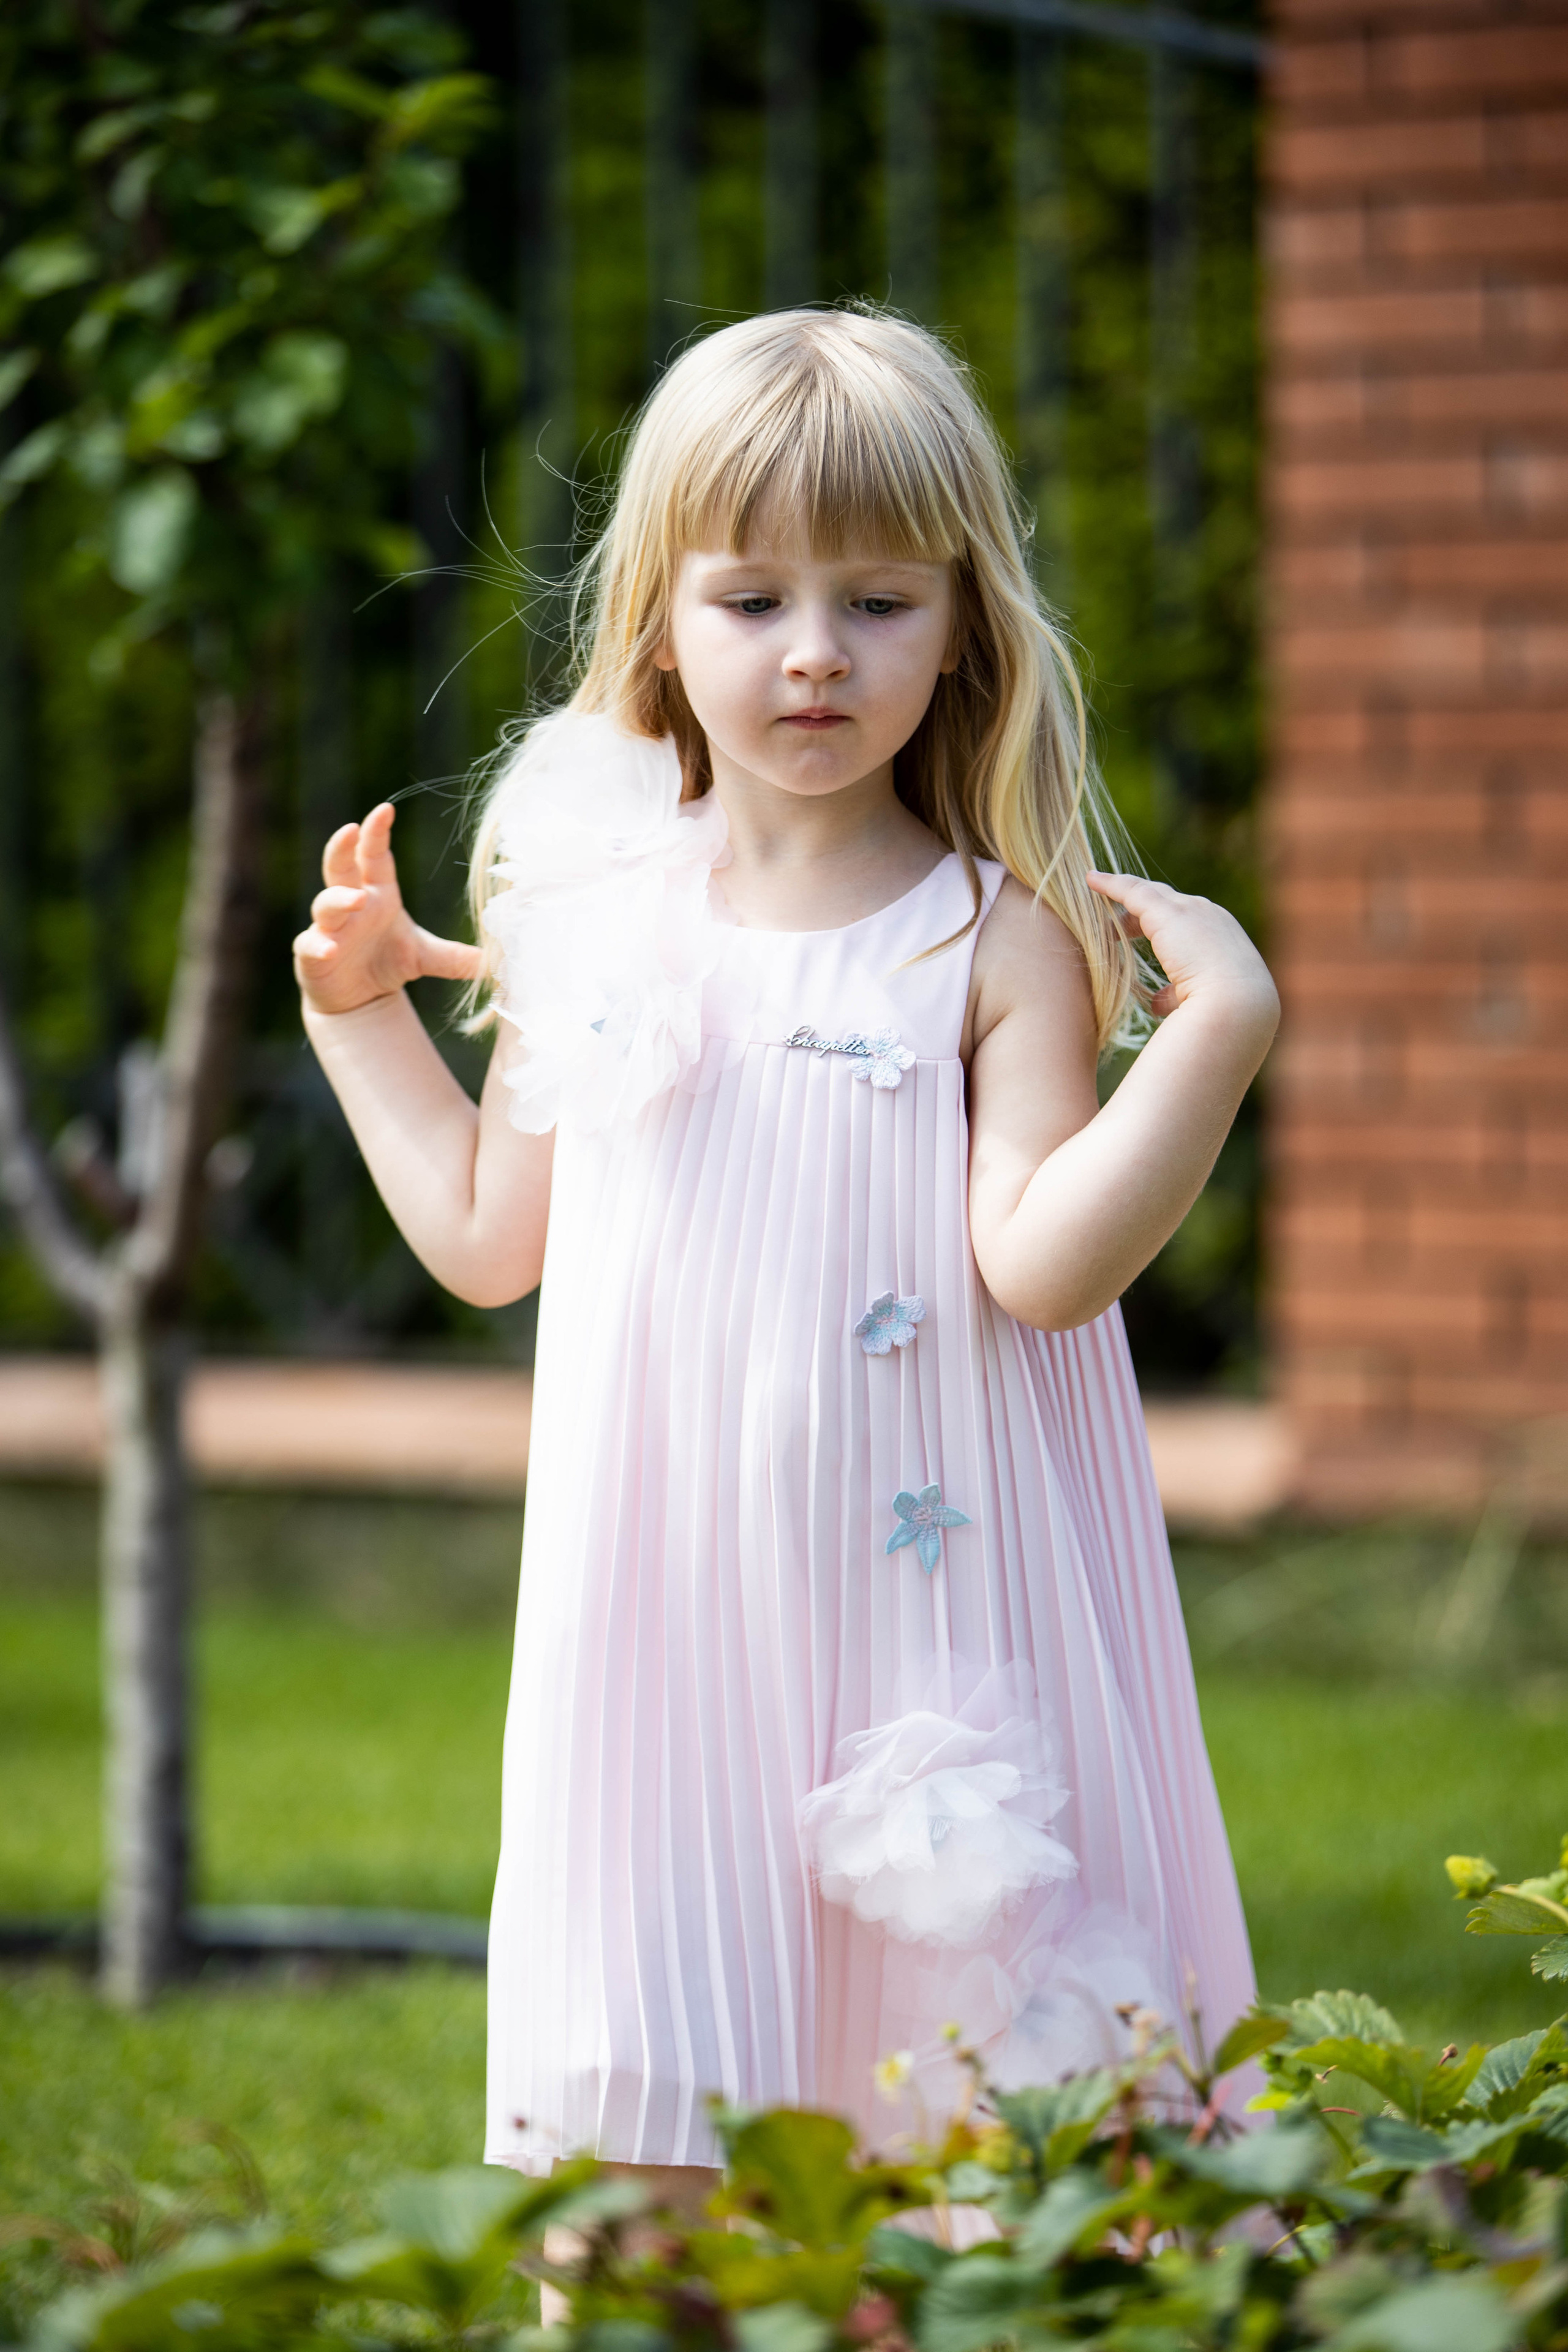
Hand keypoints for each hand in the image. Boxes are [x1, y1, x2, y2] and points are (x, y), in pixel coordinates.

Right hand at [293, 802, 483, 1014]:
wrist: (359, 999)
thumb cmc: (387, 962)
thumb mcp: (425, 957)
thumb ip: (456, 956)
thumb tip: (495, 959)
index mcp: (377, 893)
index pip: (375, 856)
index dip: (377, 831)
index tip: (386, 808)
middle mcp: (351, 904)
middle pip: (340, 866)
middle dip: (342, 847)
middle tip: (351, 829)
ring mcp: (329, 927)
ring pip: (326, 904)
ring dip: (339, 900)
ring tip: (357, 900)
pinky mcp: (313, 954)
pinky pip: (310, 945)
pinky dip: (318, 946)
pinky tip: (329, 950)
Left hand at [1085, 872, 1278, 1030]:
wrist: (1237, 1007)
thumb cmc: (1222, 1013)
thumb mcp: (1198, 1001)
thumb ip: (1175, 994)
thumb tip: (1156, 1002)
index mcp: (1223, 937)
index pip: (1187, 921)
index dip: (1161, 924)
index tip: (1140, 931)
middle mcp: (1210, 915)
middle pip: (1168, 901)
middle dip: (1141, 906)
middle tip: (1115, 919)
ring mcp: (1190, 910)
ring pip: (1150, 892)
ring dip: (1122, 890)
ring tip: (1096, 888)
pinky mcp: (1167, 913)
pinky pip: (1133, 891)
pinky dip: (1111, 884)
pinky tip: (1091, 880)